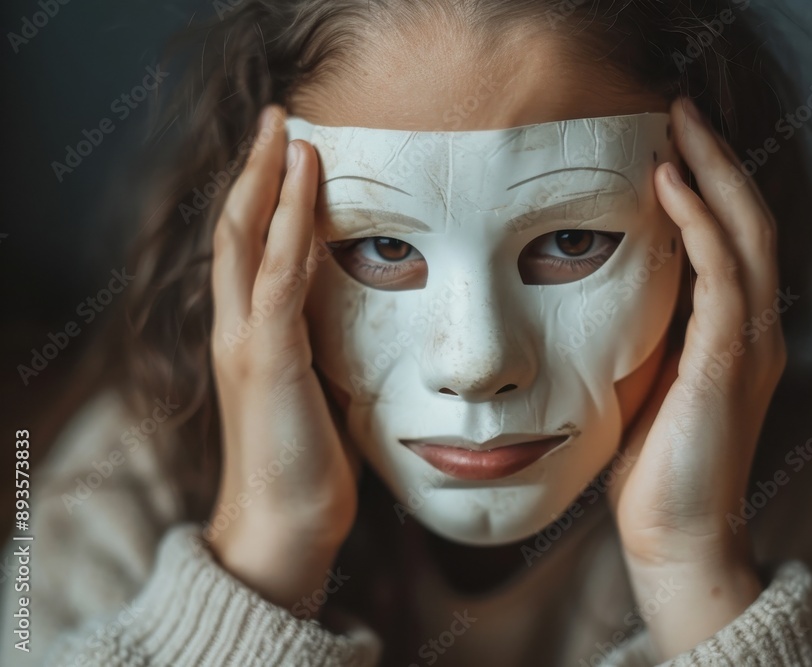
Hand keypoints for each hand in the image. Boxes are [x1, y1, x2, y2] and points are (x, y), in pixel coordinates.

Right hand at [207, 105, 359, 611]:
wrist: (289, 525)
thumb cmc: (308, 464)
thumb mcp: (318, 391)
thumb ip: (320, 348)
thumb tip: (351, 318)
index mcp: (251, 337)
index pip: (248, 250)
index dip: (264, 198)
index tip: (291, 153)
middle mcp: (236, 330)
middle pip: (234, 229)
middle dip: (256, 169)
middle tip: (278, 116)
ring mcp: (245, 342)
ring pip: (245, 239)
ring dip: (268, 178)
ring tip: (287, 127)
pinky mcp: (267, 358)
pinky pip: (276, 275)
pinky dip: (289, 221)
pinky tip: (306, 179)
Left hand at [606, 97, 786, 657]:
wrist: (674, 535)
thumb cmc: (651, 463)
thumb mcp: (645, 378)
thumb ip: (645, 330)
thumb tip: (603, 285)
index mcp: (734, 333)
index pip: (732, 237)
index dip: (711, 183)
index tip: (671, 139)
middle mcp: (754, 329)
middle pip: (749, 219)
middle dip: (716, 158)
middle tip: (680, 109)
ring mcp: (749, 344)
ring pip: (746, 233)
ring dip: (712, 172)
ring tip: (679, 124)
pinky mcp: (729, 362)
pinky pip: (722, 274)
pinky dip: (699, 222)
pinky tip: (669, 183)